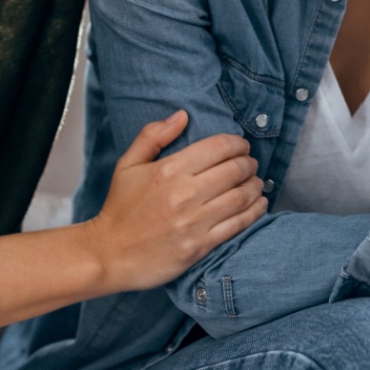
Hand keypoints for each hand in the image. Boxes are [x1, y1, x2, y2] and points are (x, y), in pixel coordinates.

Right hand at [86, 111, 265, 292]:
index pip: (218, 148)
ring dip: (256, 186)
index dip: (238, 143)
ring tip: (257, 183)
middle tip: (250, 164)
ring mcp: (194, 222)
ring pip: (241, 197)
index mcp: (170, 170)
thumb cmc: (119, 208)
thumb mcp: (128, 164)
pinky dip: (254, 212)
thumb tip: (182, 115)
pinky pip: (238, 225)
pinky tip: (259, 205)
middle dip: (249, 163)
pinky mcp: (200, 246)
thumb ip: (153, 135)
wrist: (109, 254)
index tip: (242, 145)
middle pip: (235, 170)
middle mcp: (185, 194)